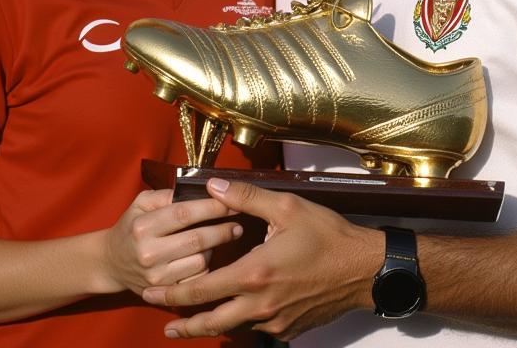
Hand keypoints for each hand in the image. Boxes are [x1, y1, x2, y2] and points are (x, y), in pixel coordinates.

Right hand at [102, 188, 245, 296]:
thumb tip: (198, 190)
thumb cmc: (132, 226)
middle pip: (197, 240)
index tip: (232, 200)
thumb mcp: (141, 202)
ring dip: (217, 248)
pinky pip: (196, 280)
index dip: (212, 206)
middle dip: (223, 229)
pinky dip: (207, 267)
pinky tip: (209, 255)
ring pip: (200, 261)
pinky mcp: (164, 293)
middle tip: (239, 221)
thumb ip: (167, 194)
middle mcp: (149, 253)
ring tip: (225, 235)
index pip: (184, 213)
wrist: (111, 263)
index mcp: (143, 226)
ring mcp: (157, 277)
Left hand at [142, 178, 378, 340]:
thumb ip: (247, 197)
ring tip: (191, 322)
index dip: (173, 293)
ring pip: (233, 328)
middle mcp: (260, 305)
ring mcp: (274, 322)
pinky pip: (257, 329)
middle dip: (183, 323)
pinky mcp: (289, 330)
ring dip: (210, 324)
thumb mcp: (287, 208)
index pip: (201, 290)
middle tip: (162, 323)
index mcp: (254, 274)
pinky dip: (241, 321)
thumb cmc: (327, 236)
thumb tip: (214, 186)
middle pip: (210, 322)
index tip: (152, 292)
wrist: (363, 270)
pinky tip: (238, 310)